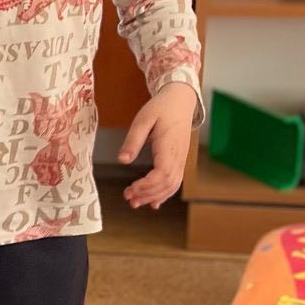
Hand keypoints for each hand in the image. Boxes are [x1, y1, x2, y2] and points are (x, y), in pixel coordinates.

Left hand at [120, 82, 197, 208]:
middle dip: (147, 194)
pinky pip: (175, 181)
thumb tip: (123, 160)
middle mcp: (178, 156)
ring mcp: (181, 159)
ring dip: (154, 196)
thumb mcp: (143, 119)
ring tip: (135, 202)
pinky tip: (153, 203)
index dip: (147, 185)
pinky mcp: (179, 160)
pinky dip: (164, 194)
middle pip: (167, 183)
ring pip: (172, 185)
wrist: (180, 101)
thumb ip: (133, 140)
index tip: (130, 188)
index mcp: (169, 146)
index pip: (162, 173)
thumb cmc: (161, 108)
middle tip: (128, 198)